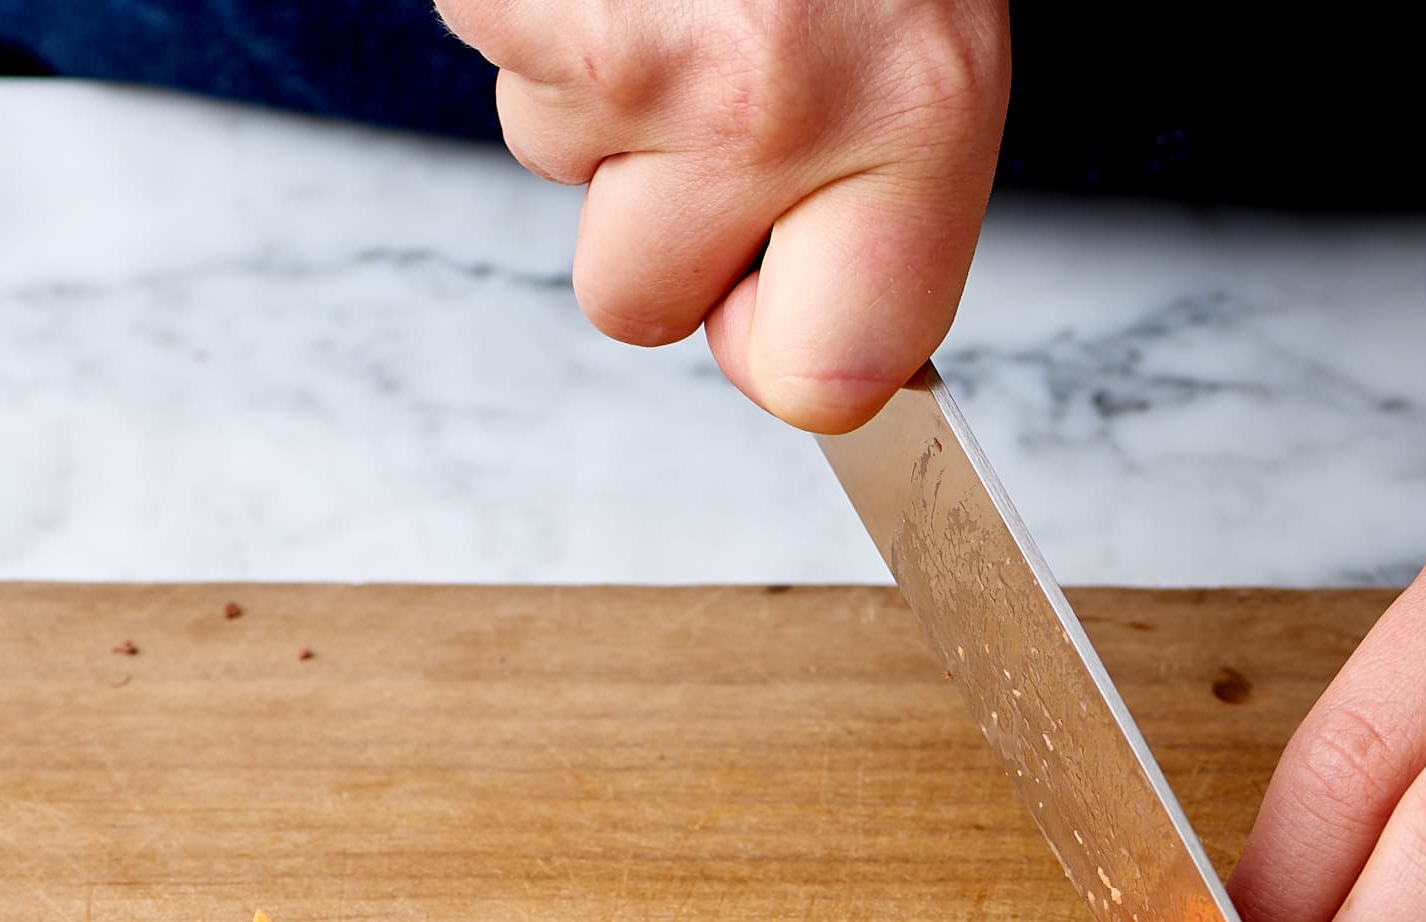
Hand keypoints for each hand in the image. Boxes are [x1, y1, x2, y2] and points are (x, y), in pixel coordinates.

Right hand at [436, 0, 1010, 431]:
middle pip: (639, 302)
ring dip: (595, 80)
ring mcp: (637, 51)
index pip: (828, 380)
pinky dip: (534, 5)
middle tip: (711, 78)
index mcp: (919, 113)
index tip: (777, 296)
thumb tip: (813, 331)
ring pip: (554, 162)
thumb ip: (879, 187)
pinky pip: (495, 53)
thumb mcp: (930, 32)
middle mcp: (779, 99)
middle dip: (650, 214)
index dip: (778, 348)